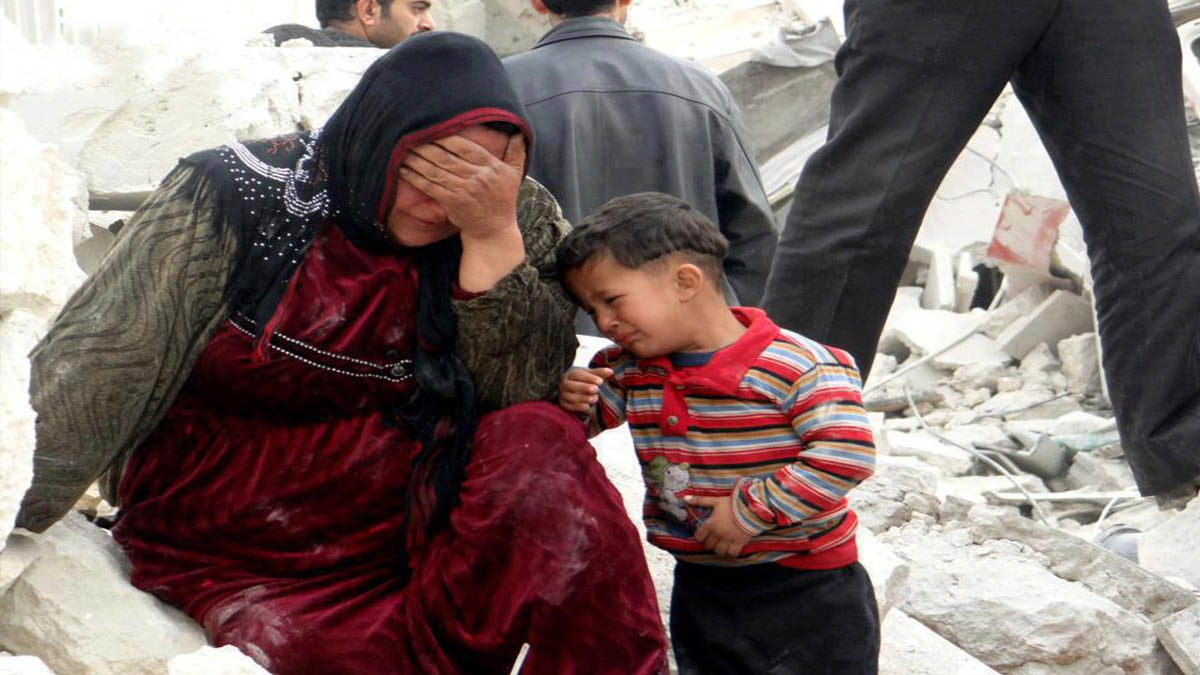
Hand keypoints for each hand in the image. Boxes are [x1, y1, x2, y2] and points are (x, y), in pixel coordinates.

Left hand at [399, 133, 525, 238]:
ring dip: (417, 160)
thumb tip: (518, 134)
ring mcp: (464, 191)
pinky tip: (404, 169)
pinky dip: (415, 177)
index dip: (447, 138)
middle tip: (411, 136)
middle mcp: (479, 177)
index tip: (432, 129)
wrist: (493, 230)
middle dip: (427, 146)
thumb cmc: (502, 200)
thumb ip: (516, 153)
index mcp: (492, 167)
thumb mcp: (515, 175)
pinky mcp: (452, 203)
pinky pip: (430, 187)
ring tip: (404, 150)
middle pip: (447, 158)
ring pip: (436, 171)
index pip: (467, 147)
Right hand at [558, 367, 612, 413]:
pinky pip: (568, 406)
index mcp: (570, 374)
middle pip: (572, 386)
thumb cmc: (581, 379)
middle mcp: (564, 383)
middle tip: (596, 389)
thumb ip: (599, 373)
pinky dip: (577, 407)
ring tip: (594, 399)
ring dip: (582, 398)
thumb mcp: (590, 374)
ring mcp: (562, 394)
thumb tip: (611, 372)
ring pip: (570, 397)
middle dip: (584, 387)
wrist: (570, 387)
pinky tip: (587, 407)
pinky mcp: (563, 403)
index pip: (578, 375)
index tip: (600, 381)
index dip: (589, 378)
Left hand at [685, 494, 753, 557]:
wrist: (751, 508)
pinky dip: (731, 553)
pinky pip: (732, 554)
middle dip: (709, 543)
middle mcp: (718, 534)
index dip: (700, 537)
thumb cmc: (732, 504)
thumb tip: (684, 498)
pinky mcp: (739, 543)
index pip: (699, 537)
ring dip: (719, 549)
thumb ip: (699, 500)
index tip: (703, 534)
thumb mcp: (715, 500)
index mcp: (710, 524)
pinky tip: (731, 548)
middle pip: (708, 546)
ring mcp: (728, 540)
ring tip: (722, 544)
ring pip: (719, 552)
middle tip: (714, 539)